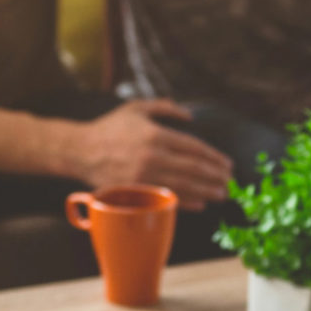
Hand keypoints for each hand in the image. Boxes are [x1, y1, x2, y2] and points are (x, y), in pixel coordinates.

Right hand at [69, 100, 233, 210]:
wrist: (80, 151)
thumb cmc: (109, 128)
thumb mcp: (136, 108)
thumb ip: (165, 107)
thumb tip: (190, 115)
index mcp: (154, 134)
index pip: (193, 147)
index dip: (213, 157)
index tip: (227, 164)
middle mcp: (151, 156)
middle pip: (192, 168)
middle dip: (215, 176)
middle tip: (230, 182)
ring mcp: (143, 177)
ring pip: (182, 186)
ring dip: (205, 191)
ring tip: (221, 194)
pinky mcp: (135, 192)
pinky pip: (164, 198)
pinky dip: (185, 202)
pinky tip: (199, 203)